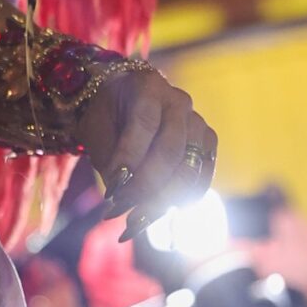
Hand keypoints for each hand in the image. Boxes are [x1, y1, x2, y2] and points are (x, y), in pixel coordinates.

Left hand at [78, 66, 216, 240]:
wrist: (123, 102)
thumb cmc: (107, 117)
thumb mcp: (98, 132)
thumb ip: (112, 162)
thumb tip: (123, 201)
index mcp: (148, 86)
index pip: (144, 124)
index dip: (129, 160)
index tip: (110, 191)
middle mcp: (178, 101)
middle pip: (170, 151)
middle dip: (145, 187)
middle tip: (121, 212)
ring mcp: (197, 122)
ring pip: (189, 169)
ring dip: (163, 200)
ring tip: (136, 220)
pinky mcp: (207, 144)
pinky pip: (202, 178)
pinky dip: (182, 199)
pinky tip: (160, 210)